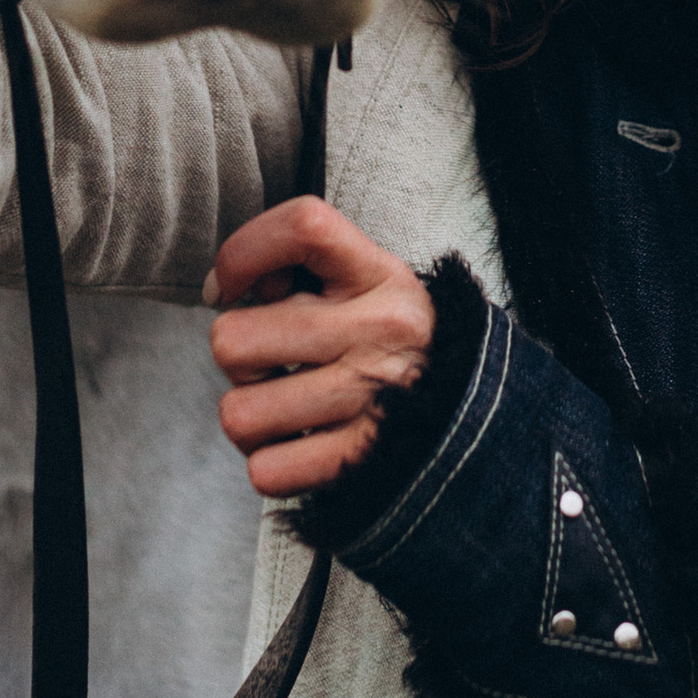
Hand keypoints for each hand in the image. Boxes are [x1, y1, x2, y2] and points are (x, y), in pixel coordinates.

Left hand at [205, 198, 434, 499]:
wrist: (475, 414)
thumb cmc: (395, 343)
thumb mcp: (371, 282)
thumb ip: (303, 269)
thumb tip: (222, 291)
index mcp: (379, 275)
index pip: (301, 227)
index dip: (243, 253)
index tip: (230, 286)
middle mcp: (379, 331)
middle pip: (233, 340)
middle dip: (239, 358)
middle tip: (273, 363)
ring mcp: (372, 399)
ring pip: (239, 415)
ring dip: (252, 417)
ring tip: (287, 407)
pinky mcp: (363, 460)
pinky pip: (267, 471)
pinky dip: (273, 464)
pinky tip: (301, 445)